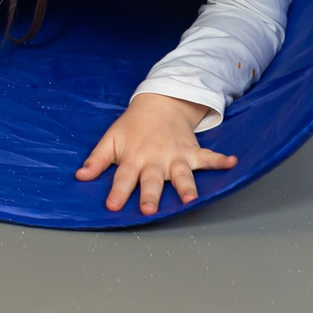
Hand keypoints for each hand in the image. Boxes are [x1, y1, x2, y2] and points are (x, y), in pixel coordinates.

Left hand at [76, 92, 237, 215]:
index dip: (117, 192)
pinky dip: (221, 160)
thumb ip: (97, 159)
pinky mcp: (191, 151)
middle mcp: (155, 159)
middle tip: (149, 210)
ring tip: (192, 198)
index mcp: (133, 158)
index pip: (122, 178)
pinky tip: (232, 162)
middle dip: (151, 195)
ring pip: (181, 174)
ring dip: (186, 185)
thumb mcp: (111, 139)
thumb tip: (80, 177)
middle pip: (152, 181)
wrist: (160, 102)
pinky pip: (208, 156)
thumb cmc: (133, 126)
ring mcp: (175, 156)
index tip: (113, 206)